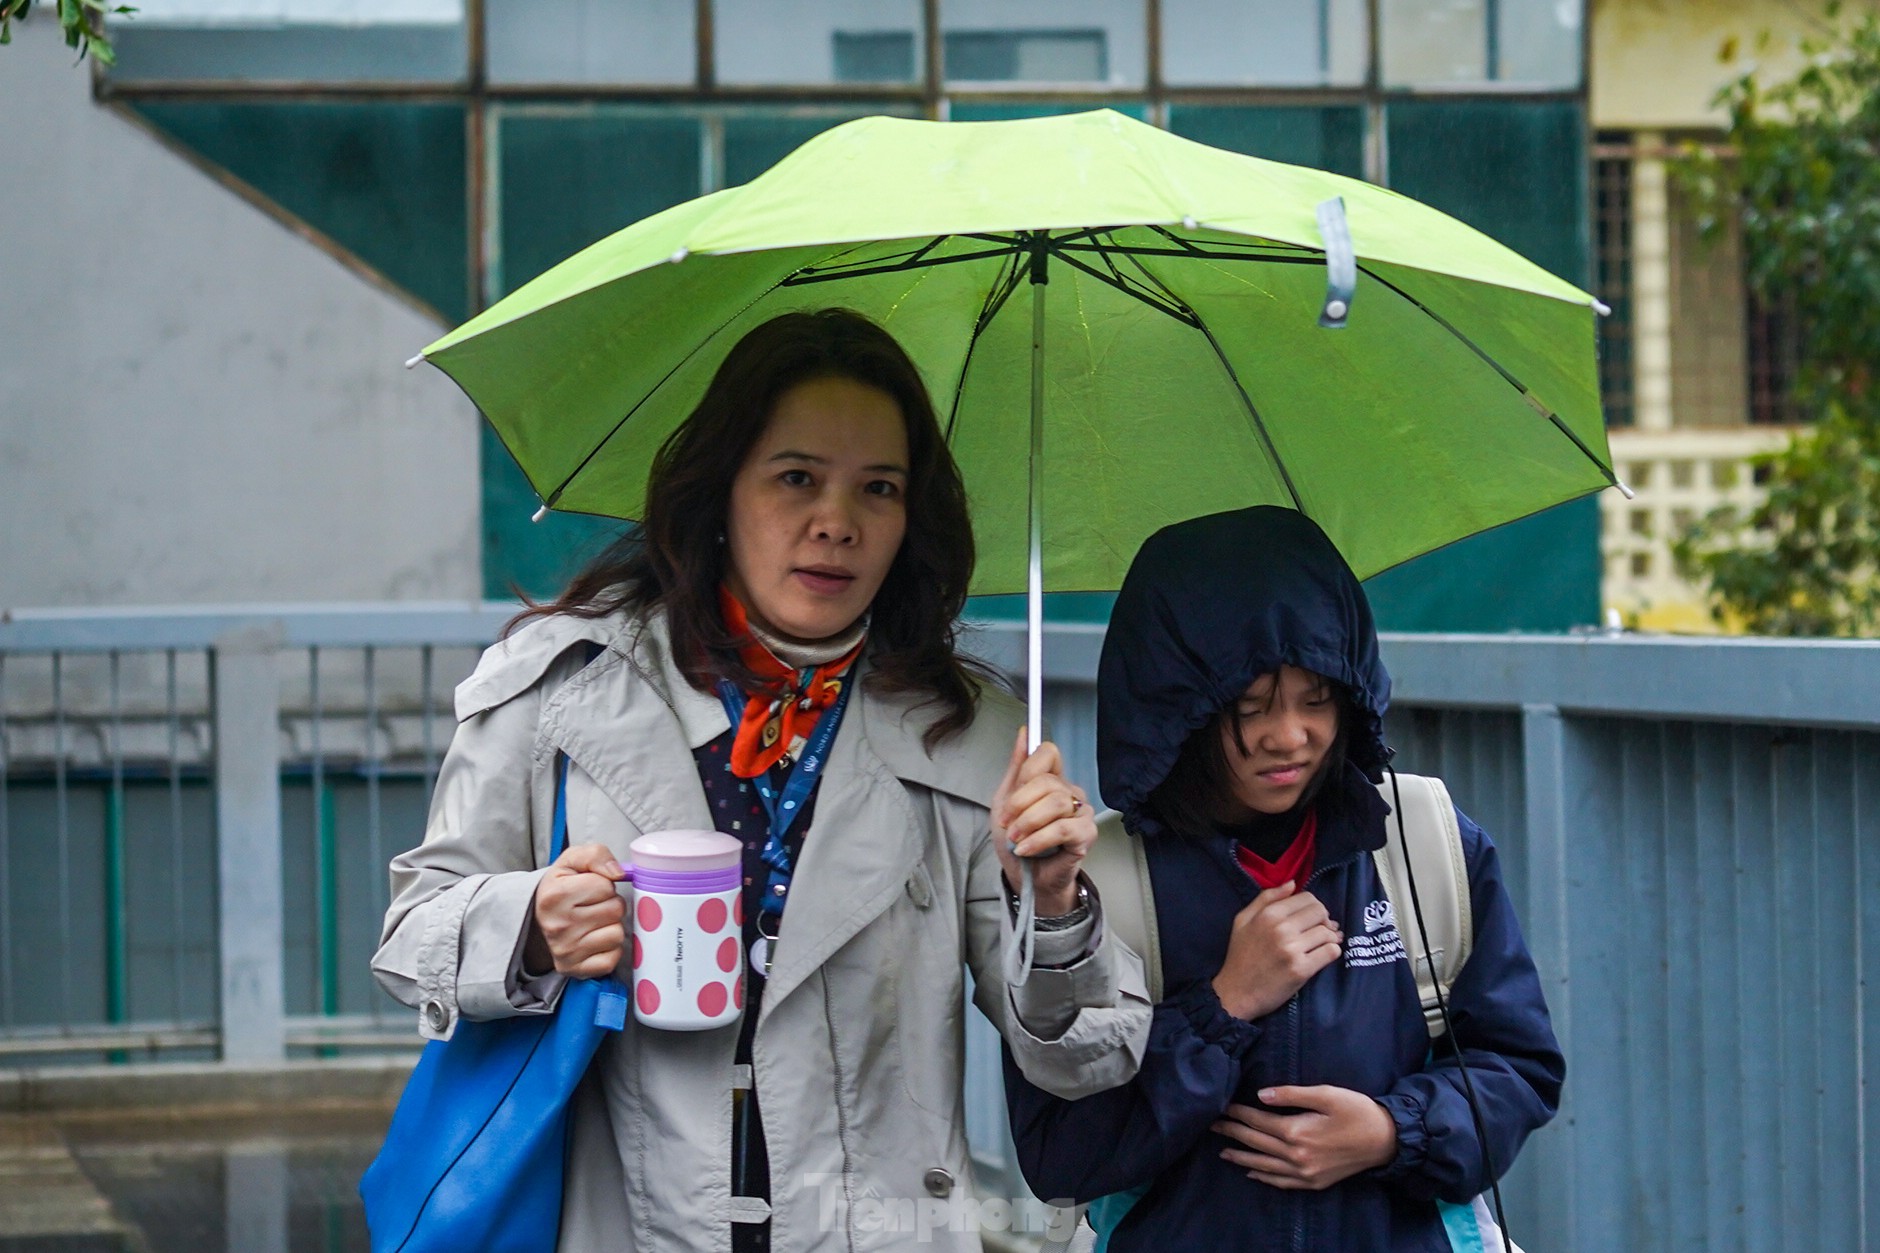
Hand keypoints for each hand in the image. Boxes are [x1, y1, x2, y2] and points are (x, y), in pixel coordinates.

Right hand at [526, 843, 628, 977]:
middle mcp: (558, 925)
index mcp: (554, 895)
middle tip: (592, 905)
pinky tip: (594, 940)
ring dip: (611, 926)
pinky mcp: (575, 970)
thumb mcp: (572, 861)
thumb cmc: (561, 887)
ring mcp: (566, 951)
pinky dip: (609, 949)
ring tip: (593, 922)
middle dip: (610, 903)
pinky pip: (613, 958)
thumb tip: (618, 873)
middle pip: (616, 909)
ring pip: (617, 934)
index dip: (604, 883)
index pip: (606, 885)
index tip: (589, 888)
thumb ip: (596, 855)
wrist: (540, 919)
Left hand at [991, 730, 1095, 916]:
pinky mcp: (1087, 834)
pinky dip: (1039, 839)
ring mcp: (1082, 812)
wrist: (1025, 878)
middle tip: (1007, 824)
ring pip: (1056, 803)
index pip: (1048, 753)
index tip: (1011, 798)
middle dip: (1019, 805)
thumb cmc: (1017, 842)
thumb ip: (1016, 768)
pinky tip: (1026, 849)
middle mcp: (1071, 791)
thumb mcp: (1004, 802)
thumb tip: (1024, 732)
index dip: (1027, 772)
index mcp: (1052, 780)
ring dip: (1027, 824)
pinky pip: (1063, 828)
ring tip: (1016, 840)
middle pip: (1048, 781)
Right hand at [1210, 882, 1341, 1019]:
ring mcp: (1292, 950)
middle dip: (1325, 920)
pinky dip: (1332, 951)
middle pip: (1321, 913)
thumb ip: (1266, 898)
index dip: (1314, 906)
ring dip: (1331, 937)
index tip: (1312, 918)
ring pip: (1328, 933)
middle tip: (1321, 930)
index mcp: (1268, 914)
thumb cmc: (1240, 956)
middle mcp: (1281, 929)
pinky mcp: (1301, 970)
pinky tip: (1324, 955)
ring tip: (1325, 944)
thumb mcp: (1243, 920)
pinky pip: (1330, 952)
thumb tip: (1293, 884)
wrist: (1236, 994)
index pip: (1307, 898)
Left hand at [1212, 1086, 1397, 1189]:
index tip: (1222, 1107)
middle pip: (1256, 1144)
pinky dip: (1265, 1178)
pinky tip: (1253, 1174)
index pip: (1258, 1121)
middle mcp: (1296, 1156)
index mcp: (1296, 1132)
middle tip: (1212, 1126)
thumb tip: (1261, 1095)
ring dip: (1242, 1159)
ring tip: (1223, 1152)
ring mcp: (1305, 1173)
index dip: (1238, 1113)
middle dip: (1233, 1133)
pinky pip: (1282, 1183)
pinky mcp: (1315, 1182)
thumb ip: (1291, 1095)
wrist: (1386, 1140)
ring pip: (1264, 1167)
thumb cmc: (1357, 1111)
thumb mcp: (1326, 1094)